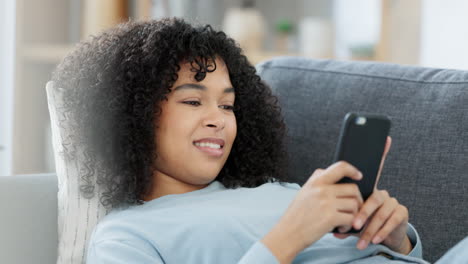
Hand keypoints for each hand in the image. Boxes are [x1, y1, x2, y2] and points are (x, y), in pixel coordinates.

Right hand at [262, 161, 363, 262]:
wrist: (287, 234)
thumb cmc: (296, 215)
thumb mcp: (303, 192)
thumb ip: (317, 182)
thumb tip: (332, 173)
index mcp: (316, 182)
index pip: (340, 167)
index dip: (352, 170)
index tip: (358, 175)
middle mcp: (322, 190)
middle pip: (353, 189)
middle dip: (357, 200)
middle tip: (353, 209)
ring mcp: (327, 203)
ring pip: (354, 204)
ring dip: (353, 215)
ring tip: (343, 221)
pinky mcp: (330, 217)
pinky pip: (351, 219)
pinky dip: (348, 225)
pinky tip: (340, 228)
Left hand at [334, 137, 412, 253]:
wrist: (380, 239)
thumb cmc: (361, 224)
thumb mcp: (348, 217)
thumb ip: (339, 213)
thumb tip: (325, 218)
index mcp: (366, 190)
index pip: (372, 170)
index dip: (380, 154)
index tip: (385, 138)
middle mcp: (381, 192)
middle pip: (372, 198)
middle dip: (362, 213)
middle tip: (353, 224)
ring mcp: (392, 201)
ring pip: (381, 212)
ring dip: (370, 227)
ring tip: (361, 238)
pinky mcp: (401, 212)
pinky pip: (392, 220)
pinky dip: (381, 232)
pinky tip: (375, 240)